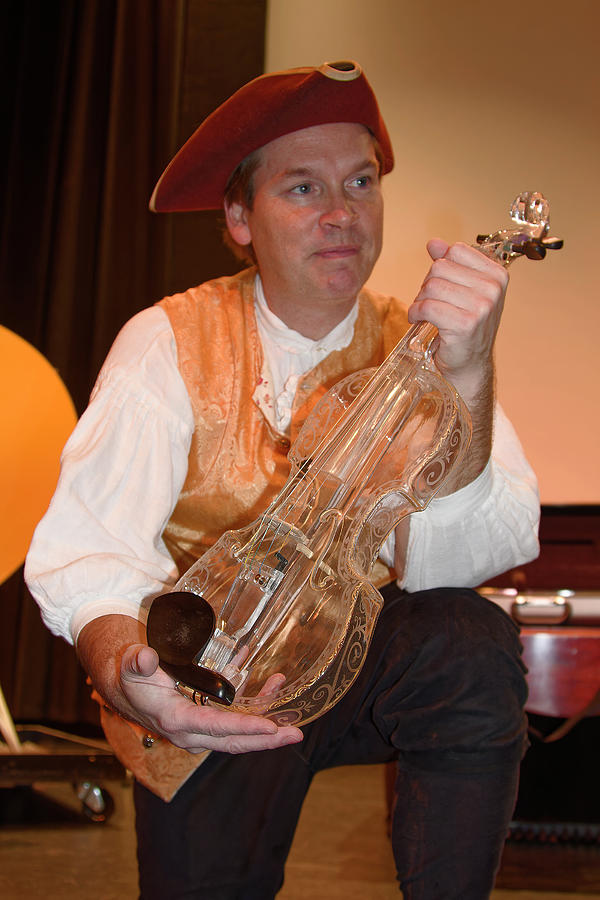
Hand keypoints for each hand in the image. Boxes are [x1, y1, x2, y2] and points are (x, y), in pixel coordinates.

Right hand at [119, 643, 303, 753]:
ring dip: (267, 722)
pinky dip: (256, 705)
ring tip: (294, 715)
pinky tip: (272, 686)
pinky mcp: (208, 723)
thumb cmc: (133, 677)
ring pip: (239, 732)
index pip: (216, 728)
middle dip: (267, 739)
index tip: (270, 728)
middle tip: (296, 734)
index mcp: (176, 720)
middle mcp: (192, 733)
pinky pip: (237, 719)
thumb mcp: (132, 666)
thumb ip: (138, 661)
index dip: (244, 727)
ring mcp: (202, 731)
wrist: (129, 689)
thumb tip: (146, 657)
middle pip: (235, 740)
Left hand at [408, 239, 508, 402]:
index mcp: (497, 274)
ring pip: (431, 286)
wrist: (468, 363)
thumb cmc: (465, 325)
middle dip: (428, 285)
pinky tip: (418, 320)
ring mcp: (481, 306)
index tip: (443, 285)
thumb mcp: (463, 289)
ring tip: (425, 313)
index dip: (441, 266)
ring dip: (420, 300)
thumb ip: (450, 263)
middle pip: (440, 267)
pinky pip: (427, 306)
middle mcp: (493, 288)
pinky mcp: (464, 323)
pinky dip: (416, 313)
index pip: (456, 250)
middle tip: (432, 303)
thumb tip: (434, 243)